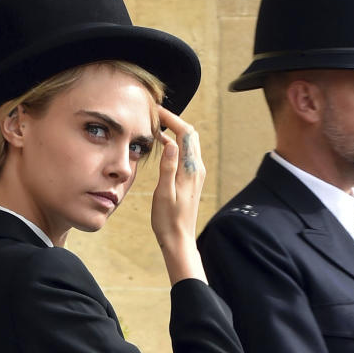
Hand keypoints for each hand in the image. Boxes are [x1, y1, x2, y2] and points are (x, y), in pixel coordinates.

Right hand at [150, 105, 206, 284]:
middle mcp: (197, 169)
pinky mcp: (193, 180)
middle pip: (190, 134)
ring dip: (176, 132)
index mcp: (190, 169)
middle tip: (156, 116)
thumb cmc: (168, 220)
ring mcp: (197, 174)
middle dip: (175, 121)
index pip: (185, 133)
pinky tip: (164, 147)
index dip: (172, 119)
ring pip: (189, 143)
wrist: (179, 240)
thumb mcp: (164, 193)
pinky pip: (187, 154)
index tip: (157, 111)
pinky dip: (177, 144)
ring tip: (158, 127)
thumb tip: (170, 142)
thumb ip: (168, 167)